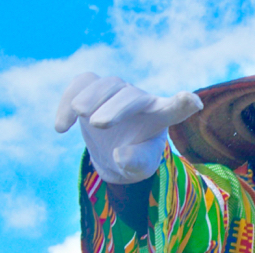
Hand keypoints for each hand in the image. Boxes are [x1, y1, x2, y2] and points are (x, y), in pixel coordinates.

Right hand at [55, 72, 202, 183]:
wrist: (115, 152)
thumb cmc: (136, 158)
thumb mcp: (140, 167)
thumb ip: (137, 163)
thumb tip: (120, 154)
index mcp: (161, 117)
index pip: (175, 109)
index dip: (183, 104)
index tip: (192, 101)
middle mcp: (140, 100)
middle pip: (131, 96)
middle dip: (116, 107)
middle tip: (100, 124)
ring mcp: (116, 92)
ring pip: (106, 84)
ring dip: (91, 97)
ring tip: (80, 114)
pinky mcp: (93, 89)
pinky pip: (81, 83)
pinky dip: (68, 100)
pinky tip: (62, 128)